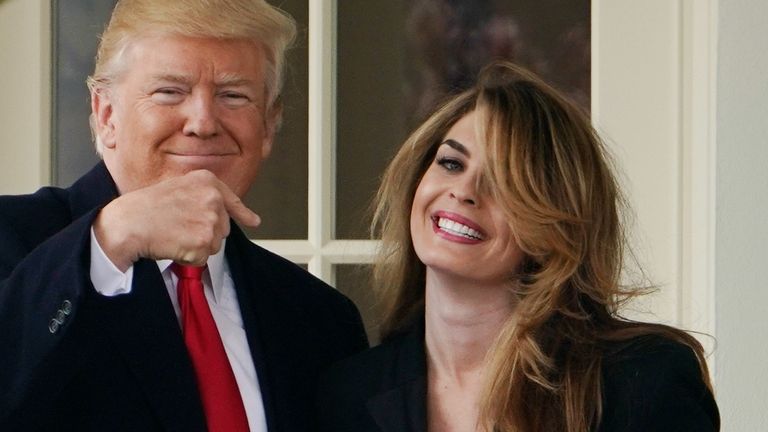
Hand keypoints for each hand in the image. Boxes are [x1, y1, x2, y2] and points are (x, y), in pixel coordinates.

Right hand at [93, 170, 259, 270]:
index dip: (243, 214)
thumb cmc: (146, 207)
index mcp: (207, 182)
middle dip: (204, 233)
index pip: (232, 201)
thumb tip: (238, 215)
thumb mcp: (179, 188)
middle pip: (223, 228)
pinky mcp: (204, 241)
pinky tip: (172, 245)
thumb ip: (204, 197)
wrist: (128, 222)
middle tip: (177, 227)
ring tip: (173, 234)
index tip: (254, 221)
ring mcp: (210, 220)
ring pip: (214, 245)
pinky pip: (203, 259)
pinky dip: (188, 258)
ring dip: (196, 247)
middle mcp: (214, 198)